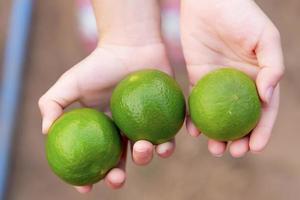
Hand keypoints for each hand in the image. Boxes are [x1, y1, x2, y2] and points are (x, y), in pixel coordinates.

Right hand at [38, 42, 174, 191]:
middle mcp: (126, 130)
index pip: (96, 157)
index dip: (90, 177)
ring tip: (141, 147)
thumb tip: (47, 132)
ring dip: (146, 157)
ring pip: (148, 150)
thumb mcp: (69, 83)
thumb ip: (52, 104)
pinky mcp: (167, 115)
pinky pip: (170, 133)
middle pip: (123, 160)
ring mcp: (147, 124)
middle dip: (118, 175)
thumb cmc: (100, 64)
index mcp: (104, 128)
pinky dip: (170, 142)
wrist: (129, 45)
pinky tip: (166, 143)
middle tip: (117, 178)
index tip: (87, 189)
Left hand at [181, 0, 283, 156]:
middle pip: (239, 118)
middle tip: (231, 152)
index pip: (264, 110)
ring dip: (216, 134)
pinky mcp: (197, 76)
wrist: (207, 2)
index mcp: (259, 76)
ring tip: (214, 149)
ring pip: (217, 114)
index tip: (255, 148)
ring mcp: (217, 82)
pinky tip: (192, 130)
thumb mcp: (265, 37)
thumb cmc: (240, 15)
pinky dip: (195, 118)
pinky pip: (196, 102)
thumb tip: (268, 96)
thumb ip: (272, 65)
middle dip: (238, 139)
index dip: (263, 131)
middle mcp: (239, 83)